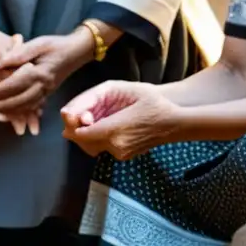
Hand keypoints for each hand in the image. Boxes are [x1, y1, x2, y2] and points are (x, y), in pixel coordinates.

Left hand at [0, 31, 91, 114]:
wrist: (78, 50)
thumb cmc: (55, 44)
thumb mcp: (36, 44)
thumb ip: (14, 55)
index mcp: (38, 73)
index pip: (11, 86)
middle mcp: (43, 86)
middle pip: (18, 101)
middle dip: (0, 105)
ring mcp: (47, 91)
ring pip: (26, 107)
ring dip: (10, 111)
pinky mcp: (49, 93)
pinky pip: (34, 107)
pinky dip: (23, 112)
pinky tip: (13, 114)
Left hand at [61, 81, 179, 159]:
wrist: (175, 122)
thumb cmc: (150, 101)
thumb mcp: (121, 89)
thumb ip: (92, 99)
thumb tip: (70, 115)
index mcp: (116, 130)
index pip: (80, 134)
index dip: (73, 124)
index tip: (76, 112)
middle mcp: (116, 146)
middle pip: (82, 142)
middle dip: (77, 128)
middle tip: (84, 113)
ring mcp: (120, 154)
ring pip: (90, 146)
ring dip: (86, 133)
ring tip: (95, 117)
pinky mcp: (123, 156)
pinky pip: (101, 147)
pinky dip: (96, 136)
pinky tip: (104, 123)